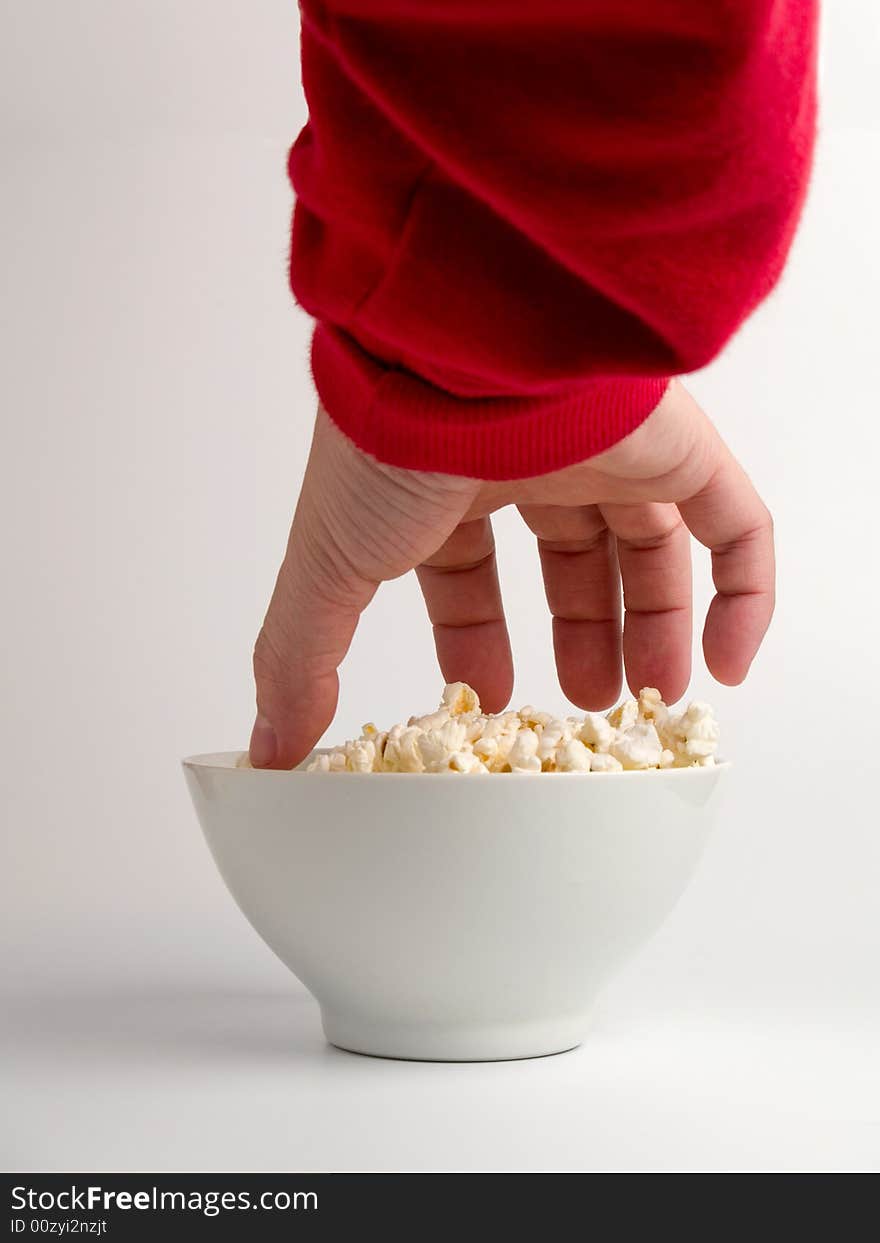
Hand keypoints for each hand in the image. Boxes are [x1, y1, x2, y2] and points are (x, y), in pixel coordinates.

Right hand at [250, 380, 773, 767]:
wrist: (463, 348)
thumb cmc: (389, 444)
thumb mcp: (331, 568)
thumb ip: (300, 660)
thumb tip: (268, 748)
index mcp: (449, 479)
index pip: (470, 566)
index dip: (479, 633)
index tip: (496, 694)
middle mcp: (533, 457)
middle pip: (569, 556)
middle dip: (579, 634)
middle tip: (590, 705)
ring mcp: (612, 447)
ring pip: (649, 544)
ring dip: (654, 624)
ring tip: (659, 694)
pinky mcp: (682, 442)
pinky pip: (736, 526)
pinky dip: (743, 596)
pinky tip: (730, 663)